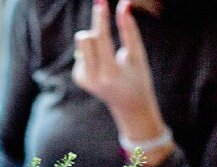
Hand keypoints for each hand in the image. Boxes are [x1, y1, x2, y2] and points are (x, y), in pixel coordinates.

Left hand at [73, 0, 168, 150]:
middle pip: (87, 37)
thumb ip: (129, 30)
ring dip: (95, 39)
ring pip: (82, 42)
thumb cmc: (137, 76)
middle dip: (97, 28)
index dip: (101, 19)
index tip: (100, 2)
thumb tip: (124, 4)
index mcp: (110, 72)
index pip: (101, 39)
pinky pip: (81, 51)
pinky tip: (102, 62)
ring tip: (108, 51)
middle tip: (105, 18)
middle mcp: (93, 77)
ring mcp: (84, 79)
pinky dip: (92, 50)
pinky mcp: (78, 77)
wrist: (128, 105)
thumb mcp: (137, 54)